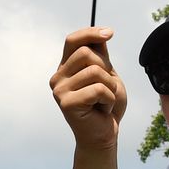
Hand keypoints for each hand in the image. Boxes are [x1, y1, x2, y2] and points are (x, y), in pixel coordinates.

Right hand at [50, 27, 127, 149]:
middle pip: (86, 53)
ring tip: (104, 100)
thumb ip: (101, 56)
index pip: (73, 41)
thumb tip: (102, 33)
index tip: (110, 33)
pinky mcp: (67, 103)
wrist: (104, 135)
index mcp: (66, 68)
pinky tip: (102, 109)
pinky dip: (109, 99)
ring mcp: (60, 90)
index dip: (90, 33)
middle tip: (106, 87)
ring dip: (110, 86)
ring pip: (95, 71)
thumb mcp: (107, 74)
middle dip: (105, 68)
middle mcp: (58, 77)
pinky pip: (98, 89)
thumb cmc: (106, 105)